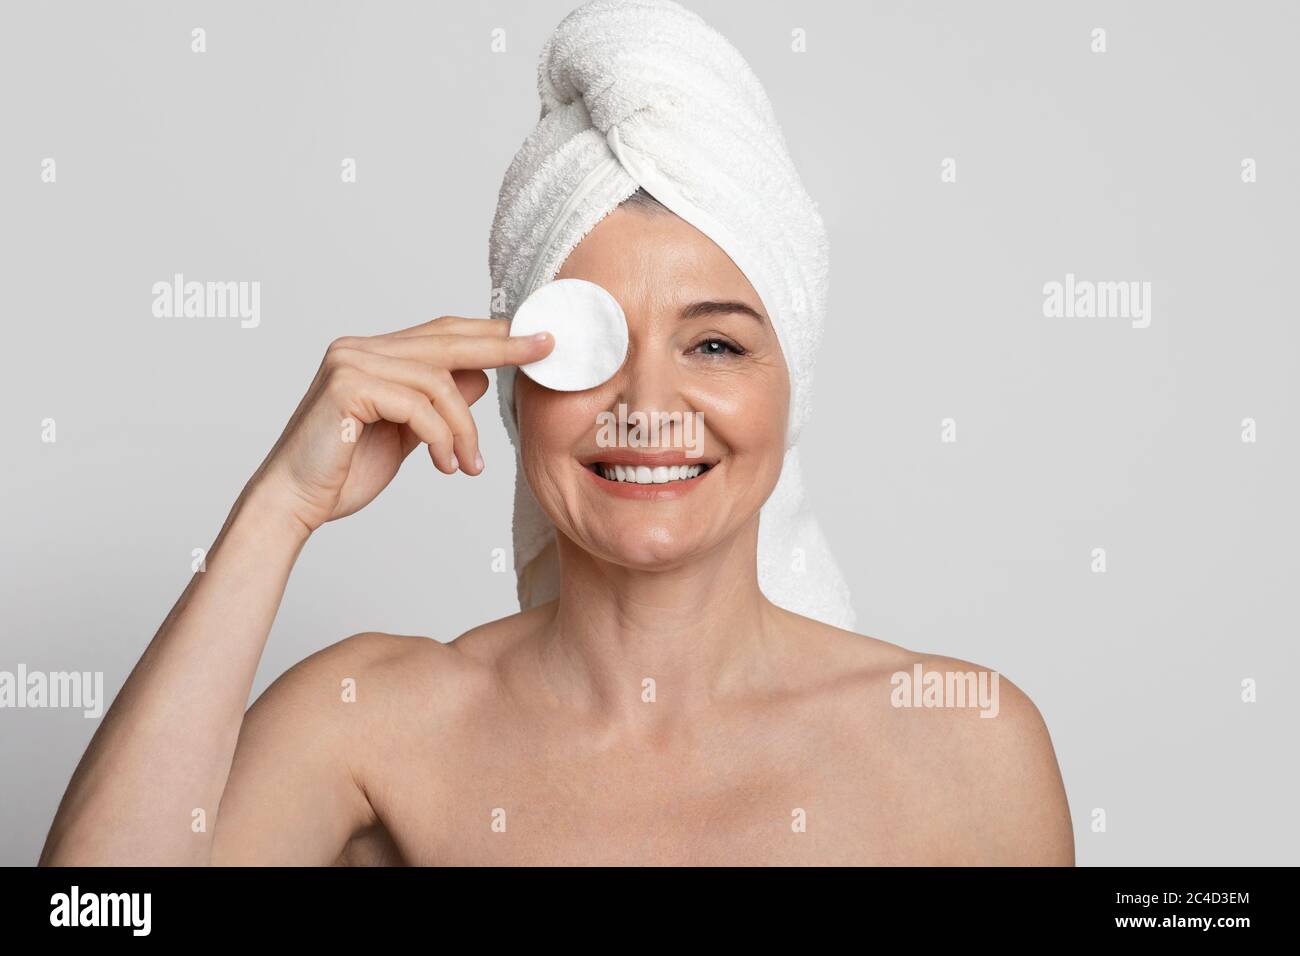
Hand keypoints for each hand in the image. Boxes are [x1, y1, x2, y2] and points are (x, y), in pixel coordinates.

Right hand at [247, 316, 552, 534]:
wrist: (294, 503)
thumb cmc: (345, 471)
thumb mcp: (408, 434)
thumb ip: (437, 403)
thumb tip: (482, 376)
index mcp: (373, 354)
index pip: (443, 333)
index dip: (491, 333)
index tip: (536, 337)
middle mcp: (359, 348)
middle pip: (447, 341)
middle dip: (502, 346)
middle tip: (543, 350)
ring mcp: (350, 362)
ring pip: (437, 381)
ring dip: (464, 428)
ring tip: (469, 464)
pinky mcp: (346, 387)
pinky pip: (417, 405)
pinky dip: (441, 437)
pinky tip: (445, 465)